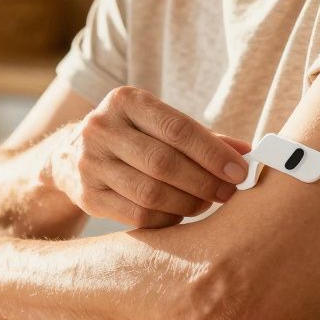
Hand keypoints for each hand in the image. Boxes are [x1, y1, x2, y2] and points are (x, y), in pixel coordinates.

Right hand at [45, 86, 250, 228]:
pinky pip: (137, 215)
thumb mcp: (160, 125)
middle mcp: (101, 127)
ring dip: (188, 203)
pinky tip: (178, 214)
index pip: (177, 128)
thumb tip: (249, 152)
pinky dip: (166, 218)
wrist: (69, 155)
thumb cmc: (133, 138)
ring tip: (205, 203)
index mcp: (125, 100)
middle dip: (204, 182)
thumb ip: (204, 138)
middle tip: (228, 193)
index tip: (239, 172)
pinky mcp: (86, 195)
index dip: (212, 153)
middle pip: (164, 163)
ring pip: (151, 193)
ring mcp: (89, 163)